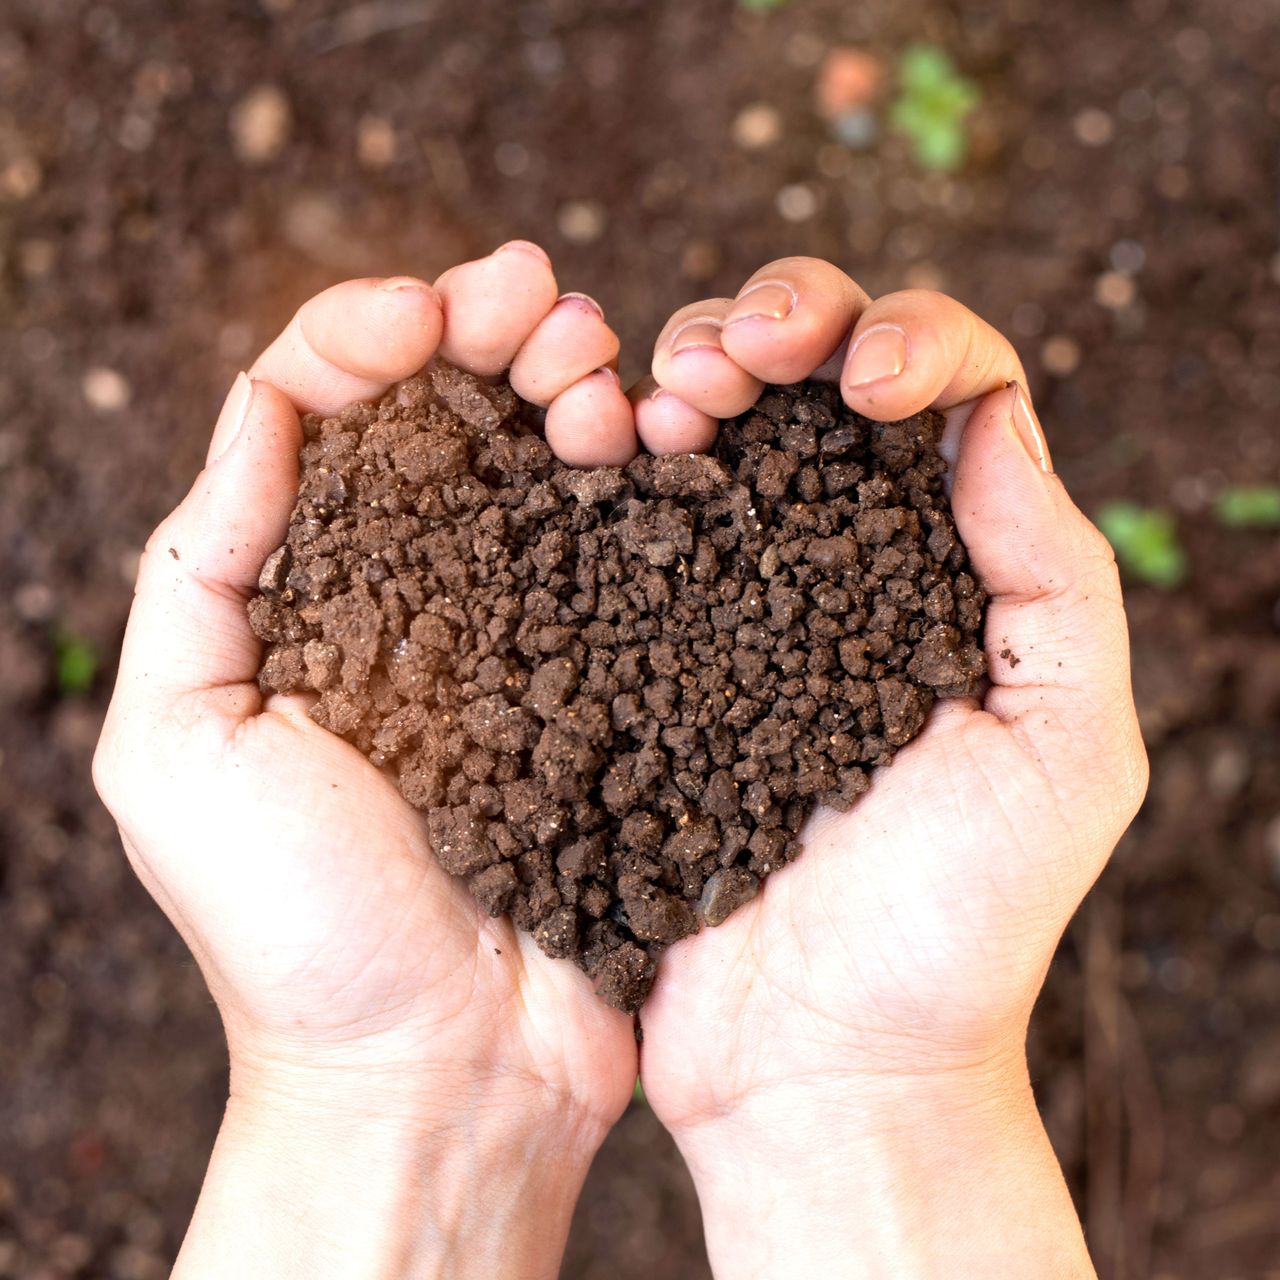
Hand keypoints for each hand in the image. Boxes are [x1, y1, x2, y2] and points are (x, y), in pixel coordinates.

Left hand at [93, 243, 639, 1278]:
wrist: (443, 1072)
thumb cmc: (299, 934)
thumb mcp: (181, 750)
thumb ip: (204, 572)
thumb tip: (261, 407)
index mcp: (307, 600)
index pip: (324, 420)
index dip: (366, 338)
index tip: (425, 313)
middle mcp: (417, 601)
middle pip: (445, 422)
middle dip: (487, 334)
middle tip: (544, 290)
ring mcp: (525, 636)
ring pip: (542, 468)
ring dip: (568, 384)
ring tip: (599, 355)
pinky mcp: (611, 680)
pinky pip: (622, 555)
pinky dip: (637, 479)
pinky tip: (654, 434)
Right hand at [634, 259, 1147, 1277]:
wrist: (815, 1057)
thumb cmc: (957, 926)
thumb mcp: (1067, 754)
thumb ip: (1054, 582)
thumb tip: (993, 420)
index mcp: (950, 568)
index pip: (949, 390)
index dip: (910, 340)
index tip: (868, 386)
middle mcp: (836, 561)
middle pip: (814, 376)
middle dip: (781, 322)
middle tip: (738, 357)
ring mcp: (724, 598)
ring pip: (709, 423)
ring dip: (690, 367)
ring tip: (669, 398)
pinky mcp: (635, 648)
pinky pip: (620, 518)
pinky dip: (608, 457)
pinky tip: (601, 445)